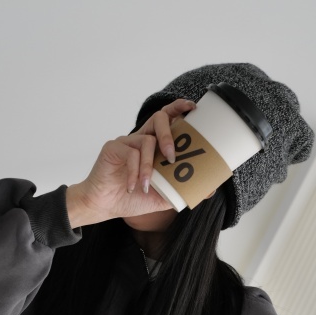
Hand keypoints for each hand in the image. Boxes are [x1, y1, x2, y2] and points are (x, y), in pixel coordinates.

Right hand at [69, 98, 196, 223]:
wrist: (106, 206)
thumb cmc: (132, 197)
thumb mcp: (162, 196)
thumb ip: (182, 190)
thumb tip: (209, 190)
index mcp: (154, 145)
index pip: (167, 119)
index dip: (179, 109)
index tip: (192, 107)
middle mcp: (141, 138)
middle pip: (159, 119)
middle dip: (169, 135)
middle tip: (173, 157)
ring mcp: (127, 141)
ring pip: (146, 140)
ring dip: (149, 165)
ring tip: (148, 185)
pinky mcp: (113, 148)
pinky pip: (130, 154)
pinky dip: (135, 172)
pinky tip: (133, 186)